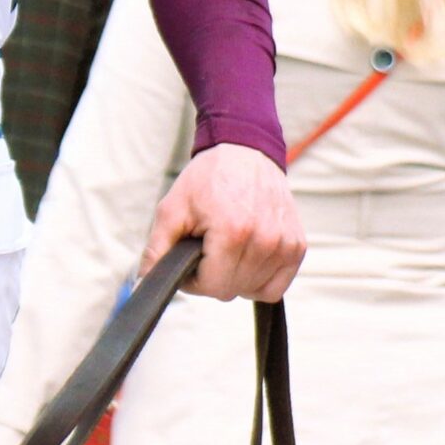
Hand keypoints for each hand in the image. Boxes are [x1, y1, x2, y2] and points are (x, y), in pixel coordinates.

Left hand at [141, 143, 305, 301]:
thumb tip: (147, 279)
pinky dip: (259, 280)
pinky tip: (246, 258)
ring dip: (236, 277)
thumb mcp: (172, 208)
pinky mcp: (297, 246)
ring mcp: (285, 244)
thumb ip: (157, 248)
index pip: (212, 286)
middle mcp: (265, 240)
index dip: (193, 281)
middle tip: (206, 250)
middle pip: (232, 290)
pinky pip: (276, 287)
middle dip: (213, 277)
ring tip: (226, 248)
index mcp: (233, 232)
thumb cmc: (207, 180)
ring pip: (253, 291)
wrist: (245, 153)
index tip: (189, 261)